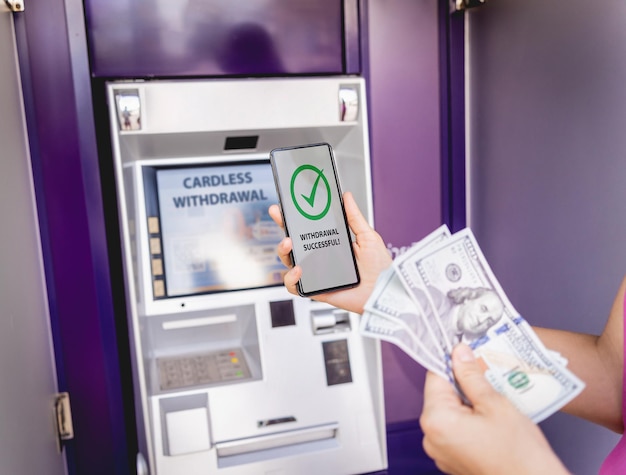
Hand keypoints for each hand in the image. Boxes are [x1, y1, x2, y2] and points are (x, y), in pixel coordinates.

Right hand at [268, 191, 391, 313]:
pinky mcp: (316, 289)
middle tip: (280, 216)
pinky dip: (291, 279)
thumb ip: (354, 217)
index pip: (308, 229)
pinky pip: (295, 287)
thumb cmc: (380, 267)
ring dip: (284, 251)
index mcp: (331, 243)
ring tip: (289, 244)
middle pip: (294, 243)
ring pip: (289, 262)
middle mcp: (320, 258)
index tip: (286, 206)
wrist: (384, 291)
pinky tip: (299, 269)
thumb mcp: (368, 236)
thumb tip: (346, 197)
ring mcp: (316, 274)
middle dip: (283, 228)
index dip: (294, 218)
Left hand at [420, 344, 569, 474]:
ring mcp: (440, 451)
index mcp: (436, 420)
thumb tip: (460, 354)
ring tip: (493, 402)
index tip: (467, 354)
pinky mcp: (451, 459)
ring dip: (468, 402)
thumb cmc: (519, 454)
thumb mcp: (495, 403)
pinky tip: (490, 421)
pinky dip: (469, 421)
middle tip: (488, 379)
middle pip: (441, 395)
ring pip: (449, 412)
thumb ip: (472, 375)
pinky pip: (455, 430)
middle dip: (462, 384)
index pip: (435, 376)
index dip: (453, 362)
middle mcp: (431, 437)